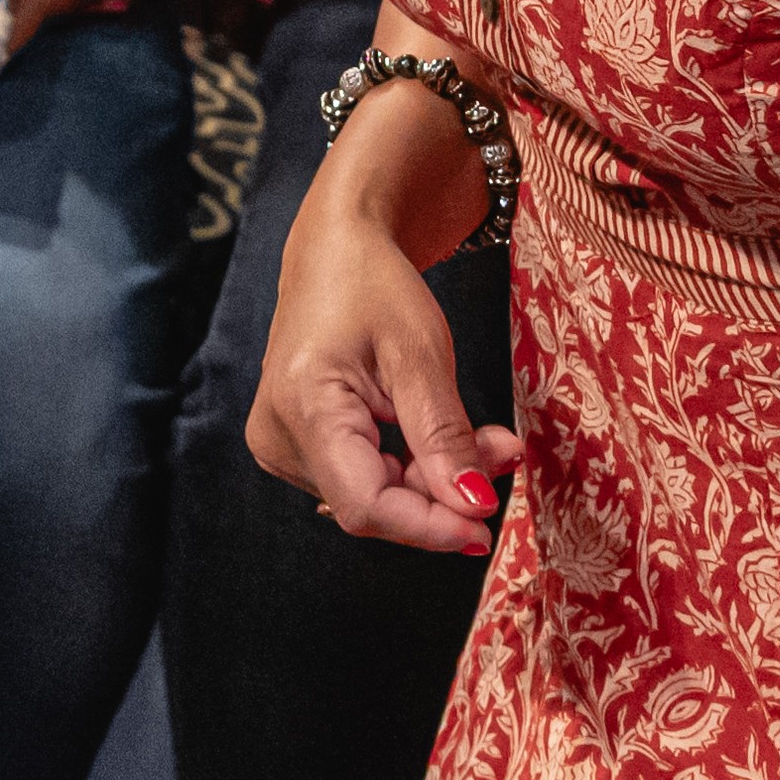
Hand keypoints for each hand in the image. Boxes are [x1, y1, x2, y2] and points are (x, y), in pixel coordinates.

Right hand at [248, 81, 500, 552]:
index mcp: (302, 408)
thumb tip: (474, 507)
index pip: (367, 505)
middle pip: (372, 503)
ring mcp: (281, 445)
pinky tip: (443, 442)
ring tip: (482, 437)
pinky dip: (410, 468)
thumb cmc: (373, 285)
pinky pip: (362, 477)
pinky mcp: (296, 446)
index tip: (487, 528)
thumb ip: (444, 436)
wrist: (334, 251)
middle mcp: (278, 438)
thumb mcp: (421, 354)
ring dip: (433, 478)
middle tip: (501, 452)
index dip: (430, 526)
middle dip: (443, 492)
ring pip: (373, 495)